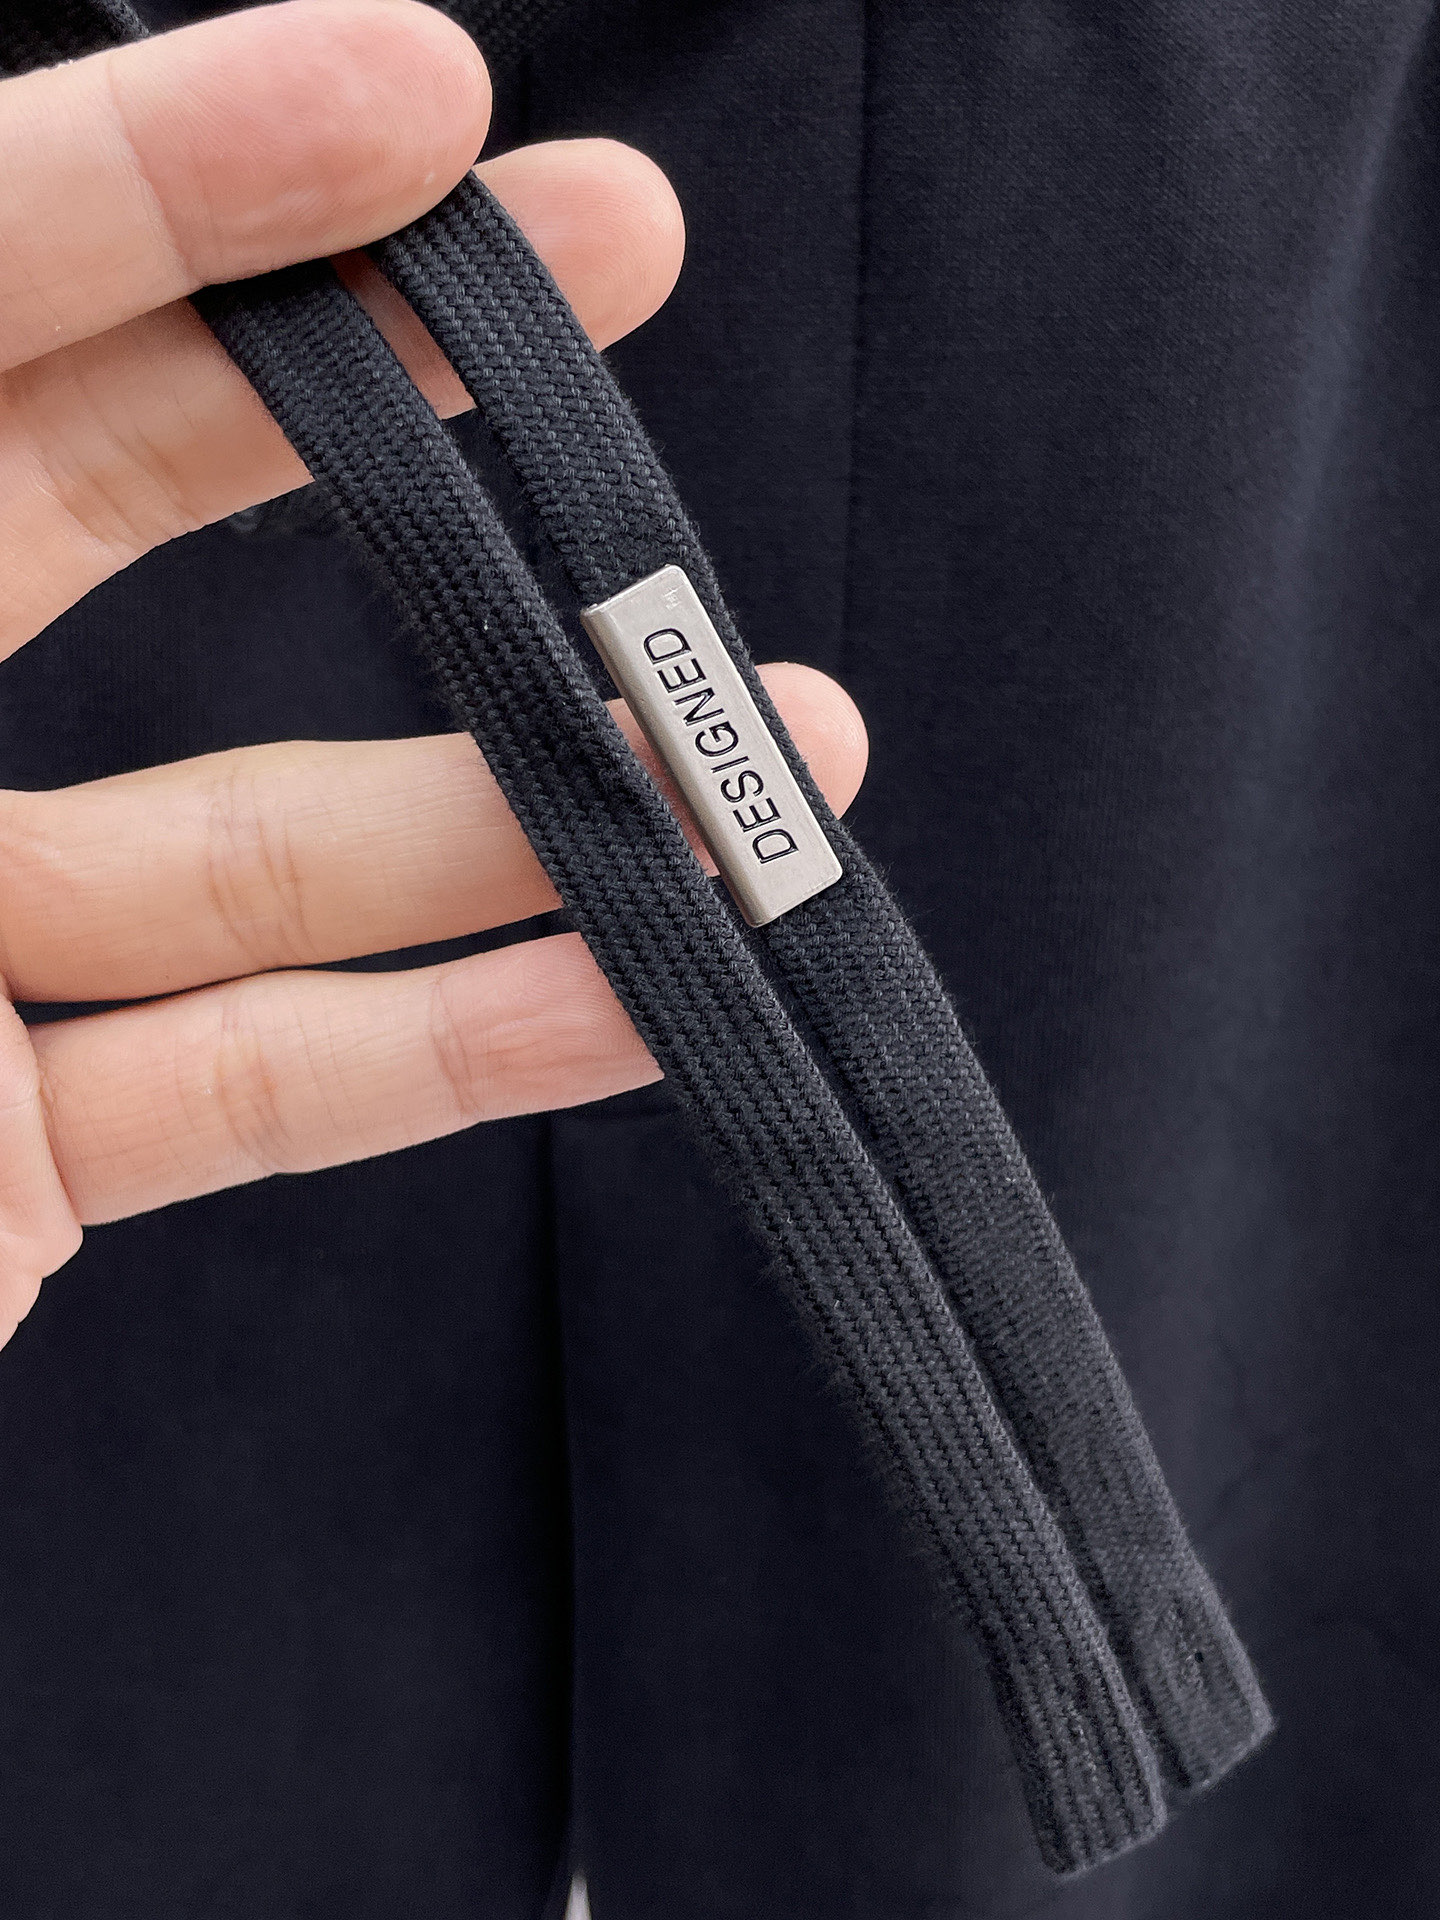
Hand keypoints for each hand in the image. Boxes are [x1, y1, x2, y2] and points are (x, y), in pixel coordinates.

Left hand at [0, 0, 867, 1344]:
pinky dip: (456, 1042)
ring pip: (249, 838)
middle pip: (109, 491)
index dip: (177, 178)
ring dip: (522, 804)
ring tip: (761, 754)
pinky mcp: (7, 1160)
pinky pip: (254, 1076)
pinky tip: (640, 991)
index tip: (424, 106)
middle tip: (613, 260)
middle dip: (383, 393)